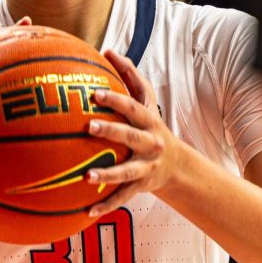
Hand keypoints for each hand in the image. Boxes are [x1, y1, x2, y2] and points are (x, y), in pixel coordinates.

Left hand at [84, 49, 182, 216]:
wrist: (176, 165)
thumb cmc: (150, 124)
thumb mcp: (145, 102)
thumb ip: (129, 76)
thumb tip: (107, 50)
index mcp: (148, 120)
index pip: (133, 106)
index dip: (116, 99)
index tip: (95, 92)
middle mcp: (150, 143)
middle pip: (131, 136)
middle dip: (111, 130)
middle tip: (88, 125)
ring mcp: (146, 167)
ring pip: (127, 171)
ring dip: (107, 174)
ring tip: (86, 177)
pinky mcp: (141, 187)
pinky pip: (122, 197)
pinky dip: (105, 205)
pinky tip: (85, 212)